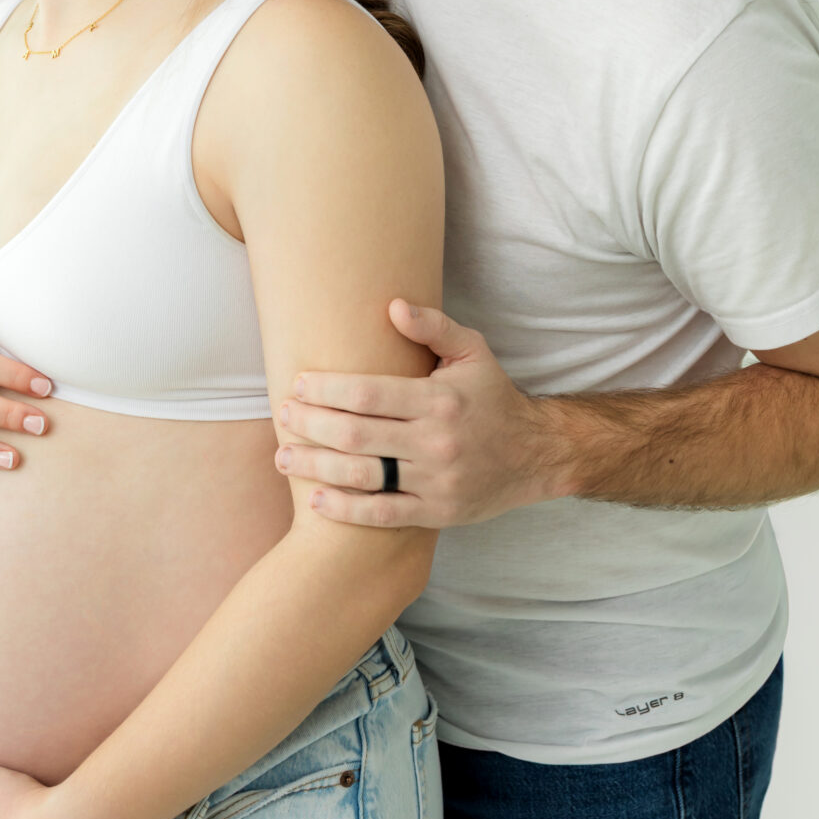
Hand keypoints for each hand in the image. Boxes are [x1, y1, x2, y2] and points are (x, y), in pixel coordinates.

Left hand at [278, 299, 561, 528]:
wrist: (536, 455)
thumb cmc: (493, 397)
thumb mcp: (473, 351)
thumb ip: (433, 326)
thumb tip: (392, 305)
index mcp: (440, 399)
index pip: (368, 393)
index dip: (326, 390)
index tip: (298, 385)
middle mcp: (436, 441)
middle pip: (355, 434)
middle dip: (310, 425)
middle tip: (282, 417)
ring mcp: (436, 480)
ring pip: (363, 475)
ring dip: (316, 467)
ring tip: (284, 458)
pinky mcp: (436, 512)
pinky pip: (382, 513)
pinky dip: (346, 509)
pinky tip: (316, 497)